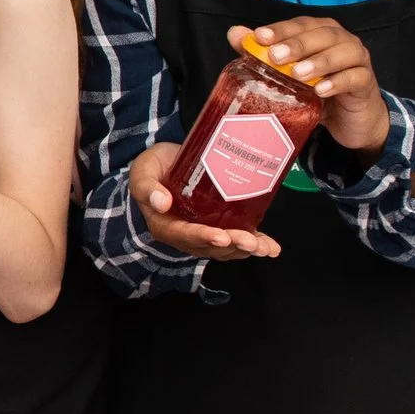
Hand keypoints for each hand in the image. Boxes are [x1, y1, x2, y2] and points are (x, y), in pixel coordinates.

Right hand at [129, 142, 282, 260]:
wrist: (166, 163)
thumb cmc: (152, 168)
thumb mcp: (143, 172)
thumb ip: (147, 186)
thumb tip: (161, 202)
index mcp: (164, 224)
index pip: (183, 234)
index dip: (202, 237)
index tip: (221, 236)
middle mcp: (184, 234)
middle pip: (209, 245)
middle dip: (232, 246)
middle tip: (251, 243)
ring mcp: (203, 231)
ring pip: (225, 247)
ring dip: (246, 249)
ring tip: (265, 248)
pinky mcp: (218, 225)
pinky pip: (235, 239)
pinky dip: (254, 244)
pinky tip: (271, 247)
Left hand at [236, 19, 387, 155]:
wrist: (351, 118)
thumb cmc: (317, 90)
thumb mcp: (288, 74)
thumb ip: (263, 53)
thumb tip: (235, 34)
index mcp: (320, 33)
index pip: (300, 25)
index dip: (281, 29)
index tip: (259, 36)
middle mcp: (341, 41)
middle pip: (322, 34)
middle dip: (298, 44)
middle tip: (275, 56)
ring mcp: (357, 60)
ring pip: (343, 52)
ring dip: (319, 61)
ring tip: (297, 74)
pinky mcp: (366, 83)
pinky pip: (355, 78)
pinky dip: (338, 82)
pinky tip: (321, 91)